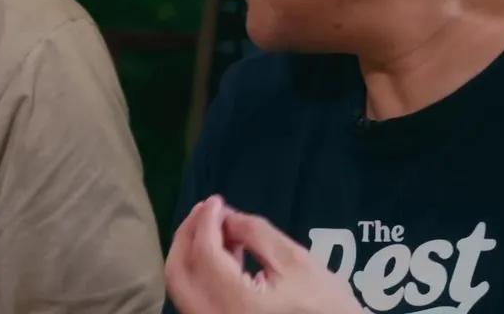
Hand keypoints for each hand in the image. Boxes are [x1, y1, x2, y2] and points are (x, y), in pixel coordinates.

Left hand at [165, 196, 361, 313]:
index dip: (206, 221)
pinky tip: (222, 254)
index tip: (216, 201)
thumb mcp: (297, 261)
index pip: (204, 253)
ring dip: (192, 253)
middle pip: (178, 273)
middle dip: (188, 235)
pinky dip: (200, 273)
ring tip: (217, 228)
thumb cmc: (325, 306)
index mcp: (237, 303)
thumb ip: (257, 233)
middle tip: (206, 210)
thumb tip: (226, 218)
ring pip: (182, 288)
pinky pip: (195, 300)